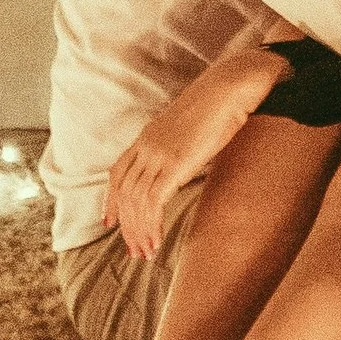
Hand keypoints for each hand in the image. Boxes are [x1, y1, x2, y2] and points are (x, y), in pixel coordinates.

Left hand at [105, 46, 280, 259]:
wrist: (230, 86)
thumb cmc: (219, 103)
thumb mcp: (189, 126)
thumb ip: (178, 144)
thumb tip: (184, 160)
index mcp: (147, 136)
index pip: (117, 173)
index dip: (110, 201)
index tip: (110, 224)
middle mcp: (146, 145)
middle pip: (125, 193)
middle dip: (127, 226)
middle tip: (135, 252)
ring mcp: (159, 153)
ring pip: (136, 201)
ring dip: (140, 231)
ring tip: (147, 253)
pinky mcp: (175, 163)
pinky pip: (154, 201)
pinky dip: (152, 225)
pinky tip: (158, 241)